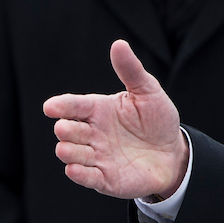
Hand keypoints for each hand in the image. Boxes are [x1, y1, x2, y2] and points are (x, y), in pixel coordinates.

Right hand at [43, 39, 188, 199]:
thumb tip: (118, 43)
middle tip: (64, 127)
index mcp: (99, 110)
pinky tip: (73, 169)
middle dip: (65, 130)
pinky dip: (79, 174)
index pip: (75, 106)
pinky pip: (88, 178)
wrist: (173, 152)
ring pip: (74, 155)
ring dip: (69, 152)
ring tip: (65, 148)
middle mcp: (93, 134)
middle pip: (70, 131)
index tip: (51, 107)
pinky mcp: (106, 179)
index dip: (62, 106)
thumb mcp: (148, 91)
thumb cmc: (157, 119)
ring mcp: (97, 157)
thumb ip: (131, 70)